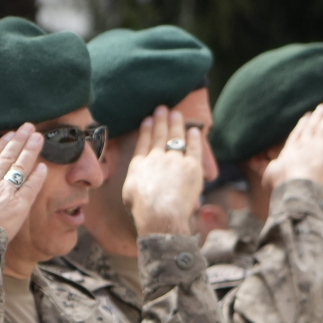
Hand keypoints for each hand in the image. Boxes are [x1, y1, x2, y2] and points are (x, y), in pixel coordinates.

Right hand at [0, 124, 47, 240]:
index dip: (2, 144)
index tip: (10, 135)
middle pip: (8, 157)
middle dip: (19, 141)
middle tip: (29, 128)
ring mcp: (6, 193)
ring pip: (21, 167)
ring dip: (31, 151)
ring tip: (38, 138)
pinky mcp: (18, 207)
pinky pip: (31, 188)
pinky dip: (37, 177)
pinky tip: (43, 167)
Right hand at [122, 106, 203, 235]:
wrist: (160, 214)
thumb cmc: (142, 209)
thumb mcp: (128, 193)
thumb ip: (132, 181)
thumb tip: (132, 179)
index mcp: (140, 165)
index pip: (144, 143)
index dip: (146, 130)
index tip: (148, 119)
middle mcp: (156, 158)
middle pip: (159, 136)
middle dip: (161, 121)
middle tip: (162, 108)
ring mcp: (174, 160)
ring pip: (176, 138)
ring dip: (176, 124)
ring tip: (176, 114)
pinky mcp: (191, 166)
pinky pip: (194, 148)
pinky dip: (194, 138)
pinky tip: (194, 130)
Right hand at [262, 103, 322, 191]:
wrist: (298, 189)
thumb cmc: (283, 185)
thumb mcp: (269, 175)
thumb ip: (269, 169)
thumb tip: (263, 166)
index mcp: (290, 148)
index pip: (298, 132)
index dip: (303, 123)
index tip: (307, 116)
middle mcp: (304, 143)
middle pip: (312, 125)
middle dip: (317, 116)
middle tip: (322, 108)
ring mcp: (318, 144)